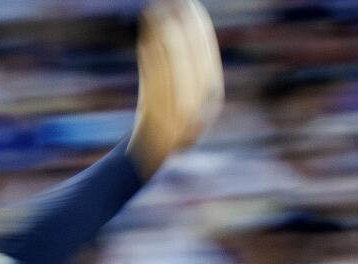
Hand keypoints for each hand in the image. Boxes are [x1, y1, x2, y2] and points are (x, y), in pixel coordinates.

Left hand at [127, 0, 224, 178]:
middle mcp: (201, 113)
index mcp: (213, 101)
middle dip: (186, 34)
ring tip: (158, 18)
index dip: (200, 32)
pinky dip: (151, 63)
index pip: (208, 62)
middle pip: (195, 67)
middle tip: (176, 7)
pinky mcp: (157, 126)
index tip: (192, 8)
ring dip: (166, 43)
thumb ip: (183, 66)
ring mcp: (180, 123)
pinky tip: (145, 41)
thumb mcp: (179, 92)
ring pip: (175, 76)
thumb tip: (181, 26)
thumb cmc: (162, 118)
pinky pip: (155, 89)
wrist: (148, 155)